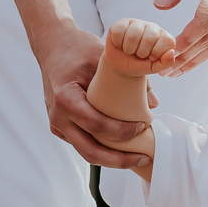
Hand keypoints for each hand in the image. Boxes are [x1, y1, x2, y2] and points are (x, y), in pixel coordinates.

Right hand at [38, 23, 151, 167]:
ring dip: (112, 158)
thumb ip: (130, 79)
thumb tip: (154, 103)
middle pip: (90, 151)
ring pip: (86, 152)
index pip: (96, 126)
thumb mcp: (105, 58)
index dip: (122, 132)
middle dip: (119, 160)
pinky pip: (83, 144)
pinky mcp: (61, 127)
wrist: (53, 47)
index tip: (143, 126)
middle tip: (144, 158)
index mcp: (66, 99)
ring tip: (137, 156)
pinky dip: (103, 148)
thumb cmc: (78, 49)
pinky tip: (123, 146)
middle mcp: (58, 117)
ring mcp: (57, 125)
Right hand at [104, 18, 177, 77]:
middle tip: (138, 54)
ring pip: (133, 34)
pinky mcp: (122, 22)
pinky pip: (119, 31)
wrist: (121, 66)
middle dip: (141, 52)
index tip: (150, 58)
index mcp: (165, 37)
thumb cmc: (139, 65)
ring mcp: (138, 23)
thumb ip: (165, 63)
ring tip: (129, 50)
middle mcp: (153, 27)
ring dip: (129, 49)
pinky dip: (118, 43)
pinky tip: (121, 44)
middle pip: (149, 38)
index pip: (167, 41)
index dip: (156, 53)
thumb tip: (171, 53)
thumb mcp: (153, 68)